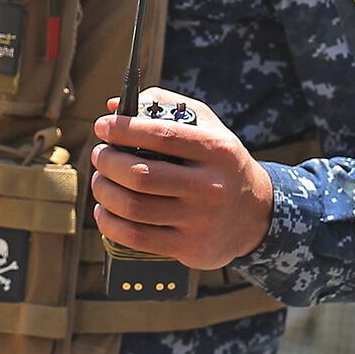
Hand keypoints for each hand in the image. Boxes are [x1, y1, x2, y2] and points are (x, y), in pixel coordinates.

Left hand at [89, 88, 273, 269]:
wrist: (255, 214)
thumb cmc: (219, 164)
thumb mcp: (206, 126)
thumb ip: (164, 106)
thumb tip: (113, 105)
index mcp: (216, 150)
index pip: (161, 135)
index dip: (124, 129)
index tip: (103, 126)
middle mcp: (210, 186)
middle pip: (141, 175)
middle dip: (108, 162)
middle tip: (100, 155)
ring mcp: (200, 221)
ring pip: (134, 208)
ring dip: (104, 192)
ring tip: (100, 181)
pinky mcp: (190, 248)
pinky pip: (136, 237)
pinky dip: (110, 223)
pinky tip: (105, 211)